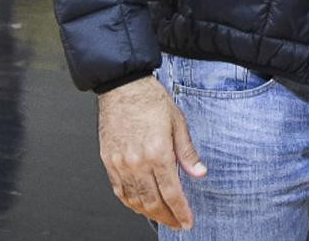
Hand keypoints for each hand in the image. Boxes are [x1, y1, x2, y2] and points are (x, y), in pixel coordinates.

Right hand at [98, 75, 206, 229]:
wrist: (123, 86)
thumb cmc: (150, 99)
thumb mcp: (178, 122)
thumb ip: (187, 152)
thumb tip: (199, 172)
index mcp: (158, 152)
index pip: (172, 192)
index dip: (181, 211)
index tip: (187, 221)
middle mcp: (138, 162)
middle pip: (154, 201)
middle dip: (168, 217)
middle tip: (177, 223)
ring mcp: (121, 163)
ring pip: (135, 200)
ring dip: (150, 213)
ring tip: (162, 217)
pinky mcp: (109, 161)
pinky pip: (119, 190)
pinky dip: (130, 202)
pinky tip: (139, 205)